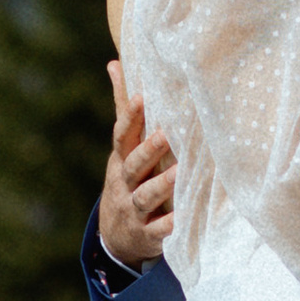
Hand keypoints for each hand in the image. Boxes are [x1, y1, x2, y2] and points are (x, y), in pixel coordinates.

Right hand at [99, 61, 174, 266]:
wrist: (113, 237)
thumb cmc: (126, 179)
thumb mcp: (121, 148)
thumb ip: (123, 109)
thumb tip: (115, 62)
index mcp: (120, 160)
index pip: (122, 136)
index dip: (131, 117)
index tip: (143, 97)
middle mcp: (124, 184)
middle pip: (133, 165)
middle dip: (148, 150)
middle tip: (166, 133)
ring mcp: (133, 210)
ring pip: (145, 196)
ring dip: (161, 185)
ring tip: (180, 173)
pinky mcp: (147, 234)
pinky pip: (159, 230)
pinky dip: (171, 225)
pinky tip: (186, 218)